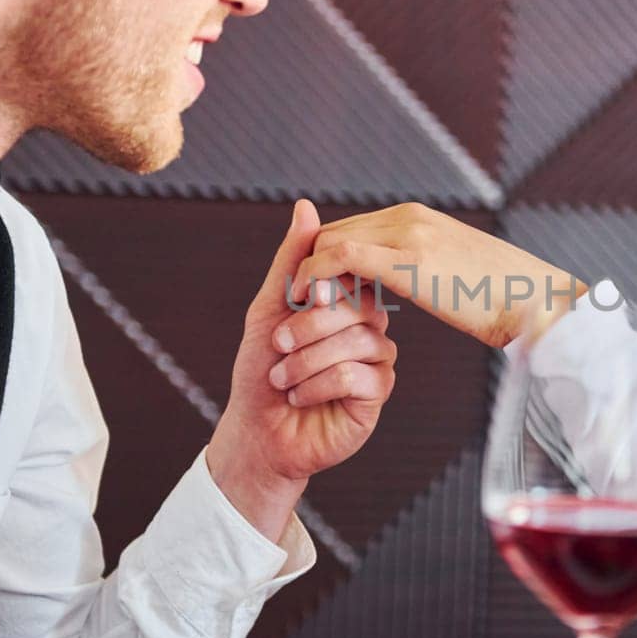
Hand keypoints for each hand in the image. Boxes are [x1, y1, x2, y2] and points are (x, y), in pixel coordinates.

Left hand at [208, 200, 397, 542]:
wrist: (259, 430)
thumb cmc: (262, 370)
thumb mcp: (270, 308)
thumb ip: (293, 261)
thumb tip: (305, 206)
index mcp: (346, 302)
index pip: (352, 275)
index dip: (322, 287)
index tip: (292, 303)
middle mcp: (368, 326)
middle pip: (357, 307)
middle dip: (307, 328)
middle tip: (278, 347)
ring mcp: (376, 359)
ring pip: (358, 341)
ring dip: (307, 361)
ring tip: (282, 378)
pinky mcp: (377, 393)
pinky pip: (359, 376)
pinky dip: (318, 385)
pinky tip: (300, 396)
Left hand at [291, 203, 586, 348]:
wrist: (538, 302)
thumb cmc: (505, 299)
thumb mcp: (458, 276)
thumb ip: (425, 269)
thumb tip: (417, 282)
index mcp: (417, 220)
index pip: (349, 231)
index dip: (322, 262)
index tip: (308, 297)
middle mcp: (408, 218)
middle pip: (332, 233)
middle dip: (307, 268)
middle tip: (293, 305)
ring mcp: (408, 234)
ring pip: (330, 241)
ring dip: (307, 275)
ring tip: (298, 311)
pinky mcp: (409, 259)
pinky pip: (341, 258)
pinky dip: (317, 279)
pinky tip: (313, 308)